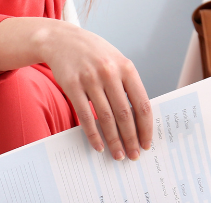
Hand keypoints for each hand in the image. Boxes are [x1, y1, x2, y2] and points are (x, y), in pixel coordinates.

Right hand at [35, 21, 151, 159]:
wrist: (63, 40)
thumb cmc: (94, 54)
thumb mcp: (116, 62)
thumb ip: (127, 85)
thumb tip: (138, 118)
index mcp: (126, 68)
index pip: (141, 104)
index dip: (145, 127)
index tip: (147, 143)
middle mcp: (109, 73)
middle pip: (124, 114)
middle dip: (131, 139)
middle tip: (134, 155)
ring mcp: (90, 79)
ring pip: (105, 118)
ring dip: (113, 140)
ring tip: (118, 154)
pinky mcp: (72, 86)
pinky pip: (84, 116)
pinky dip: (93, 134)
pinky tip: (98, 145)